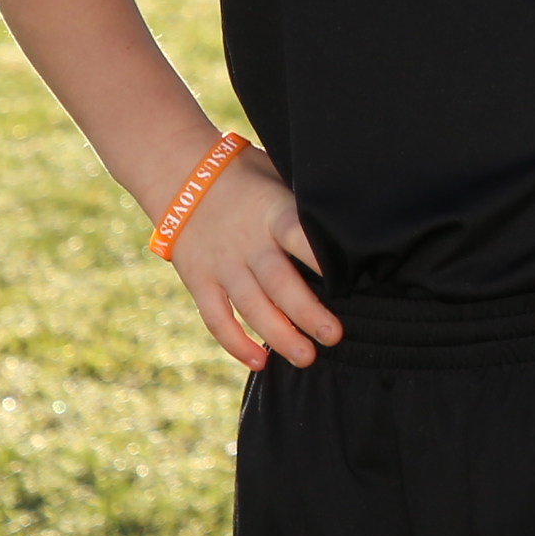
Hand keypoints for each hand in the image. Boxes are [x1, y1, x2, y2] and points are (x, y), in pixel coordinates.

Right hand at [166, 149, 338, 369]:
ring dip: (279, 337)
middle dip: (308, 314)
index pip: (298, 236)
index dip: (320, 258)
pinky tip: (259, 362)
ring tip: (306, 358)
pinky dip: (235, 343)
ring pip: (251, 308)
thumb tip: (354, 222)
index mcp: (272, 212)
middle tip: (335, 336)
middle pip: (279, 284)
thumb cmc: (247, 175)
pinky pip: (216, 318)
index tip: (350, 280)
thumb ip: (305, 205)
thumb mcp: (280, 175)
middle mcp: (247, 242)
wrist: (180, 173)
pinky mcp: (199, 280)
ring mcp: (221, 264)